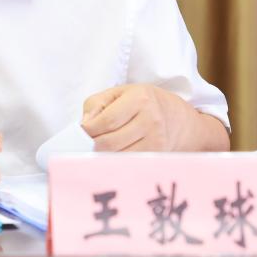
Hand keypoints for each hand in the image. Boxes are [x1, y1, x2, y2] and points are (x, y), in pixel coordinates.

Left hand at [81, 84, 197, 151]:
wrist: (175, 117)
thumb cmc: (141, 102)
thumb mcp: (118, 93)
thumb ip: (95, 105)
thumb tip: (84, 126)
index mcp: (140, 99)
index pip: (107, 120)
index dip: (89, 130)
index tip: (80, 132)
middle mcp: (151, 120)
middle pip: (111, 142)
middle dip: (92, 144)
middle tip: (85, 143)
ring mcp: (156, 141)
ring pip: (118, 156)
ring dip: (102, 155)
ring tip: (97, 148)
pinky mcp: (156, 156)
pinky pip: (128, 163)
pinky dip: (114, 162)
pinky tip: (110, 155)